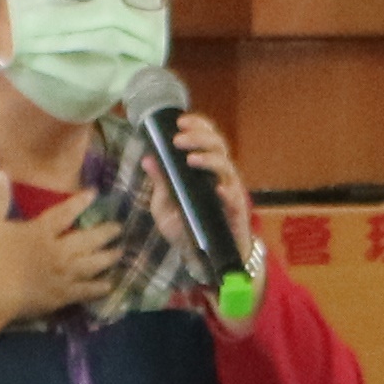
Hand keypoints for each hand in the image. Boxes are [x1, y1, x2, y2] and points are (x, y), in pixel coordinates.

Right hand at [0, 177, 126, 326]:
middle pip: (86, 240)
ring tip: (120, 253)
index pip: (64, 213)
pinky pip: (83, 292)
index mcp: (40, 232)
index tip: (95, 194)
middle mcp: (56, 252)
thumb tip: (0, 172)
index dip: (80, 202)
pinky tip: (108, 286)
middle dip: (104, 232)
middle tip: (119, 228)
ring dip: (107, 258)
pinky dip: (97, 288)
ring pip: (90, 265)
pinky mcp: (59, 298)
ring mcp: (60, 276)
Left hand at [162, 109, 259, 269]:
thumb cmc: (187, 230)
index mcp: (204, 169)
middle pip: (217, 145)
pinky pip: (235, 197)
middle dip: (199, 137)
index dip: (197, 126)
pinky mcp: (236, 211)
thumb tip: (148, 159)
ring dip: (209, 159)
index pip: (205, 138)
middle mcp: (219, 175)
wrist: (205, 260)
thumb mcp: (165, 207)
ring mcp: (229, 191)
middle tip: (179, 140)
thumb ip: (160, 184)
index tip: (179, 122)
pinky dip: (227, 191)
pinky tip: (217, 189)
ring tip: (191, 159)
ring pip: (226, 165)